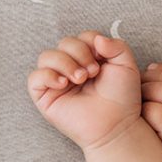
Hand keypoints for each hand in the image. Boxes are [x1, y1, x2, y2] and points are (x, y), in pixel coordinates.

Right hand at [27, 31, 141, 151]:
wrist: (116, 124)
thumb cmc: (122, 98)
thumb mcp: (126, 65)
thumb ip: (117, 45)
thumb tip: (97, 39)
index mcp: (89, 58)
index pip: (81, 37)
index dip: (91, 43)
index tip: (103, 61)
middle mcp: (70, 67)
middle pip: (64, 43)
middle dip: (79, 53)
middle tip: (93, 72)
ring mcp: (56, 81)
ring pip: (46, 56)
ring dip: (65, 62)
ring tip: (80, 78)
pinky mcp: (45, 97)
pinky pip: (34, 78)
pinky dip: (48, 76)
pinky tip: (64, 84)